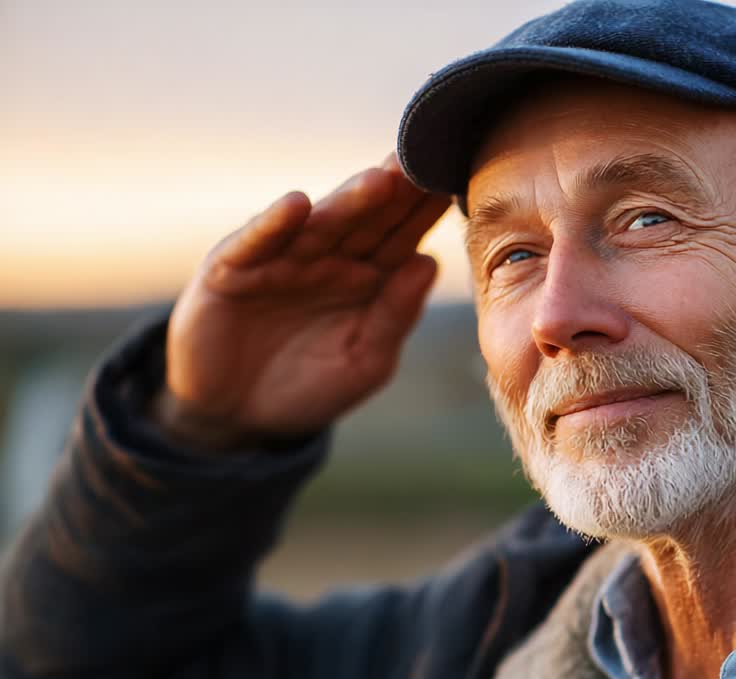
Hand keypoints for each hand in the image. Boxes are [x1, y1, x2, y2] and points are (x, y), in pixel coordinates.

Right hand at [155, 155, 451, 449]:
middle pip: (368, 218)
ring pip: (320, 224)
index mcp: (369, 275)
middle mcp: (329, 257)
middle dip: (398, 191)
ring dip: (348, 201)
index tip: (461, 182)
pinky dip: (272, 225)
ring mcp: (281, 259)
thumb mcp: (366, 359)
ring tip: (381, 180)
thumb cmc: (311, 386)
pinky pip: (254, 244)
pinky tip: (295, 205)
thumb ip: (396, 315)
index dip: (427, 210)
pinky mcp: (231, 270)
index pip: (403, 235)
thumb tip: (431, 263)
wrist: (238, 418)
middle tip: (429, 160)